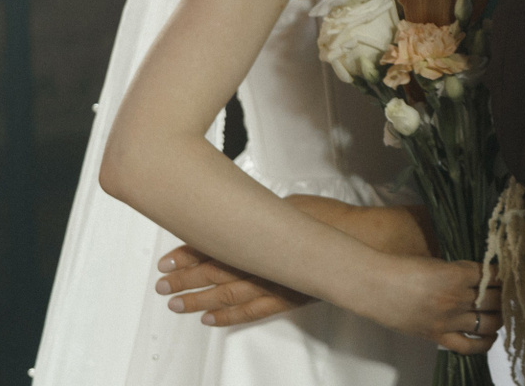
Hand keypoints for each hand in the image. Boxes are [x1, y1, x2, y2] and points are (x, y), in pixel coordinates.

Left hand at [154, 199, 434, 328]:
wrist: (363, 242)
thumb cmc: (332, 220)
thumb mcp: (292, 206)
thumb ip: (265, 216)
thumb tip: (248, 219)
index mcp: (260, 238)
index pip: (214, 249)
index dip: (188, 256)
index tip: (167, 260)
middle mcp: (261, 265)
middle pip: (214, 274)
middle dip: (185, 280)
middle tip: (161, 285)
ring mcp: (273, 285)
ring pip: (227, 296)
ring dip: (199, 300)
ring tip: (176, 304)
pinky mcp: (286, 297)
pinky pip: (251, 311)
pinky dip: (229, 316)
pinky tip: (212, 318)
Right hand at [365, 255, 502, 354]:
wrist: (374, 286)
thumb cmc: (402, 269)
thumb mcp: (437, 262)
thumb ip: (461, 271)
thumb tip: (482, 277)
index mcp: (458, 273)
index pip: (494, 275)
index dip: (505, 275)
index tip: (509, 274)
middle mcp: (457, 297)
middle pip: (496, 299)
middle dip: (507, 295)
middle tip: (511, 293)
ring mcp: (448, 319)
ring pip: (488, 322)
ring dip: (500, 316)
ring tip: (502, 312)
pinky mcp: (438, 336)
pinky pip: (469, 346)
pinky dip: (485, 343)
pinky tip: (491, 336)